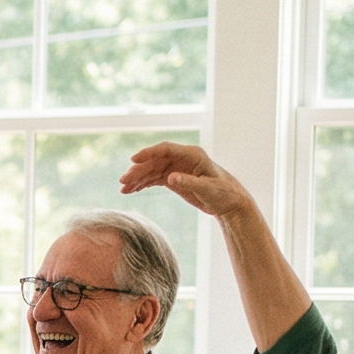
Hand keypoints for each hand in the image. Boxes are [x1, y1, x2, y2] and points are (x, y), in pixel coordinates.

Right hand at [120, 141, 255, 220]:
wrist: (230, 203)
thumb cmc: (223, 194)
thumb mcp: (207, 189)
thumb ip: (189, 182)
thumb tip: (170, 177)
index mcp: (192, 155)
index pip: (165, 149)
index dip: (148, 153)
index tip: (133, 160)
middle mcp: (182, 159)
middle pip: (154, 161)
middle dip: (138, 170)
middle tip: (123, 181)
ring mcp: (177, 168)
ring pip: (152, 170)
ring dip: (137, 179)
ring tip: (123, 189)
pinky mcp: (174, 179)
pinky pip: (154, 179)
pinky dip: (143, 184)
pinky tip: (132, 191)